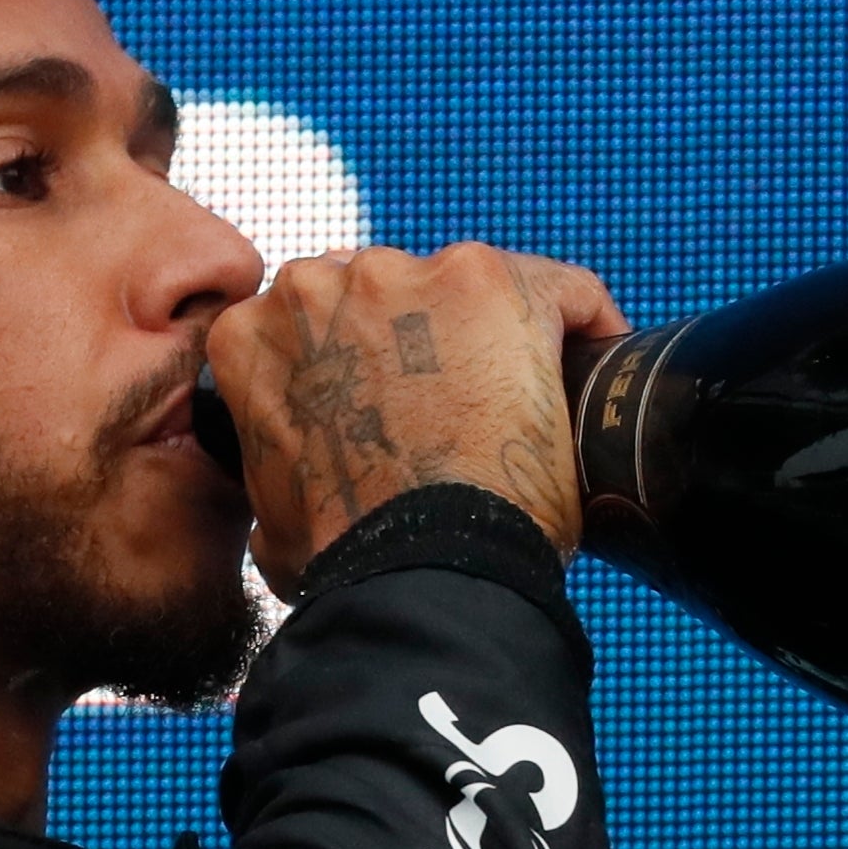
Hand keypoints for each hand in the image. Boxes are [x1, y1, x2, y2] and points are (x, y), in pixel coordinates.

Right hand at [202, 242, 628, 592]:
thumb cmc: (350, 558)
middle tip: (456, 408)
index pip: (314, 323)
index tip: (394, 402)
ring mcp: (407, 276)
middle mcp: (320, 285)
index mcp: (252, 336)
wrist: (420, 572)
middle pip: (387, 293)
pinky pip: (557, 289)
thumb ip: (278, 482)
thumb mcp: (275, 521)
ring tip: (521, 401)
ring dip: (489, 335)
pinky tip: (595, 364)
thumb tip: (290, 509)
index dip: (357, 365)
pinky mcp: (492, 283)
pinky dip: (580, 322)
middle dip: (419, 342)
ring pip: (467, 288)